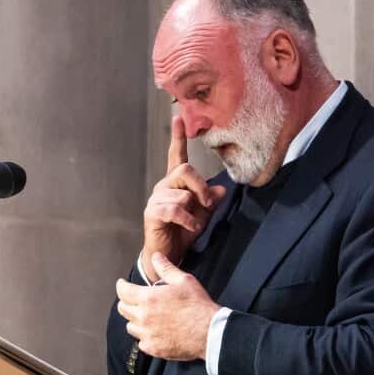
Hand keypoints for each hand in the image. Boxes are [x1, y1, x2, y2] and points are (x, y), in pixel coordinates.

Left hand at [116, 253, 219, 360]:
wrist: (209, 332)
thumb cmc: (197, 306)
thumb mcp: (184, 280)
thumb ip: (166, 268)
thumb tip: (156, 257)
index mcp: (148, 298)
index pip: (123, 291)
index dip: (122, 286)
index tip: (123, 284)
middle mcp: (143, 317)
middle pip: (123, 309)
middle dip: (126, 301)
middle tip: (134, 299)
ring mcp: (147, 334)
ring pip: (130, 326)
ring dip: (135, 320)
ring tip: (146, 317)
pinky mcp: (153, 348)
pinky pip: (141, 343)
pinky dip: (145, 337)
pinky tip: (154, 332)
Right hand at [142, 116, 227, 280]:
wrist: (168, 256)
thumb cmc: (182, 234)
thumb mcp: (203, 216)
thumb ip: (211, 201)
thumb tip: (221, 190)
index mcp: (175, 184)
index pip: (176, 156)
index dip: (177, 138)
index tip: (178, 118)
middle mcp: (163, 187)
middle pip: (185, 169)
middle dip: (201, 187)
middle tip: (206, 204)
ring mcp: (156, 199)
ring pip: (182, 193)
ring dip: (194, 211)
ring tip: (193, 224)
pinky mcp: (152, 213)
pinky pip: (175, 208)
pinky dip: (187, 220)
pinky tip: (188, 227)